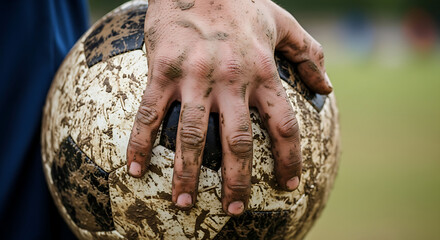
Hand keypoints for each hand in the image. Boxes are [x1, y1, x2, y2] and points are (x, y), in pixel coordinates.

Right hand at [126, 0, 331, 215]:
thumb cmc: (241, 3)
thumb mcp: (281, 23)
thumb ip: (308, 54)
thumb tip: (327, 87)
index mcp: (263, 73)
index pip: (283, 126)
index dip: (288, 160)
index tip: (288, 187)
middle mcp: (232, 80)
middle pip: (238, 142)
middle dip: (238, 181)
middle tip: (234, 210)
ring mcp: (195, 77)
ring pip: (193, 135)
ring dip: (188, 173)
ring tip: (183, 202)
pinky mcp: (162, 71)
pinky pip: (150, 114)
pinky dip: (141, 144)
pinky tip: (136, 169)